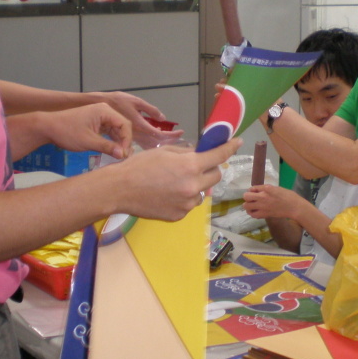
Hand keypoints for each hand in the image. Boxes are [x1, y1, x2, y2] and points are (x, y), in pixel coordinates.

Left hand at [44, 103, 131, 159]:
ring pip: (116, 129)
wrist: (48, 127)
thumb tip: (123, 155)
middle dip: (124, 141)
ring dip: (119, 142)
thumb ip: (107, 147)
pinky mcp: (96, 123)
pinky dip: (112, 140)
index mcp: (104, 111)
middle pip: (122, 126)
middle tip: (123, 156)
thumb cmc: (67, 132)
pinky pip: (109, 131)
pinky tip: (113, 151)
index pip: (125, 124)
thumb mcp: (88, 141)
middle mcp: (105, 111)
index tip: (125, 154)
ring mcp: (100, 117)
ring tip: (120, 156)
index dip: (127, 140)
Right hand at [99, 91, 184, 148]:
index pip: (159, 135)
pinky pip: (143, 142)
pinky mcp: (128, 137)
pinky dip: (152, 140)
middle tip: (179, 134)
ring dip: (161, 141)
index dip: (171, 135)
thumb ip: (150, 110)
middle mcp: (136, 134)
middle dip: (169, 139)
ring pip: (149, 144)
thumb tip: (163, 118)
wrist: (100, 106)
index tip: (181, 132)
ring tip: (171, 135)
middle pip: (156, 142)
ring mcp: (131, 137)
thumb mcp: (136, 101)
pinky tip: (156, 133)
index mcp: (140, 125)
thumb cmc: (118, 101)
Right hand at [111, 139, 241, 220]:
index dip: (230, 148)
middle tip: (196, 167)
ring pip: (203, 192)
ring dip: (196, 186)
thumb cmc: (139, 166)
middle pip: (216, 176)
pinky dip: (184, 198)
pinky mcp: (179, 215)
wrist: (119, 189)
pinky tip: (167, 194)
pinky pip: (189, 204)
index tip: (238, 143)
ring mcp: (187, 204)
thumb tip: (199, 154)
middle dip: (210, 169)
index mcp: (190, 166)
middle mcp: (193, 186)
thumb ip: (186, 153)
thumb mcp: (165, 152)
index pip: (219, 156)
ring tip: (174, 183)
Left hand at [243, 184, 303, 219]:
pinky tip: (256, 211)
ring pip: (246, 207)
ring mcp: (262, 207)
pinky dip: (252, 213)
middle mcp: (262, 197)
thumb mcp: (277, 188)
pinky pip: (253, 214)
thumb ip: (266, 189)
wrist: (294, 207)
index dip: (252, 190)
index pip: (252, 188)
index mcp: (266, 188)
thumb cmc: (288, 196)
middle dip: (247, 197)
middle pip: (246, 197)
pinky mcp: (264, 214)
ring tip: (252, 206)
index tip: (254, 192)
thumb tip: (257, 191)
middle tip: (252, 199)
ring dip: (248, 206)